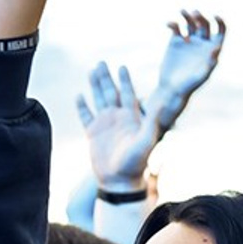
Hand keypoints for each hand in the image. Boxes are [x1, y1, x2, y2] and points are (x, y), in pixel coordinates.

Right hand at [75, 64, 159, 192]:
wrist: (119, 180)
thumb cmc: (135, 162)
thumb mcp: (147, 140)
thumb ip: (152, 120)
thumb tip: (163, 101)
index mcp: (131, 117)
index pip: (127, 93)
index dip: (124, 80)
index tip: (121, 66)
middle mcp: (117, 118)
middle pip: (110, 92)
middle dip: (106, 77)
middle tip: (101, 63)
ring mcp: (104, 125)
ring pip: (98, 100)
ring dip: (95, 86)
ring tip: (91, 71)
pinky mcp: (92, 134)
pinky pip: (86, 116)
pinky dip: (82, 106)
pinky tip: (78, 95)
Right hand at [148, 9, 225, 130]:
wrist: (172, 88)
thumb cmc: (190, 85)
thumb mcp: (202, 75)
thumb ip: (211, 62)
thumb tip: (217, 48)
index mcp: (211, 48)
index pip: (220, 30)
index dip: (219, 22)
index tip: (215, 16)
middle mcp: (201, 43)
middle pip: (204, 24)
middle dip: (200, 17)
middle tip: (194, 13)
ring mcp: (188, 41)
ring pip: (190, 23)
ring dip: (187, 16)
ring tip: (183, 10)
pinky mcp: (175, 42)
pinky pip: (176, 28)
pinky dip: (173, 24)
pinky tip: (169, 24)